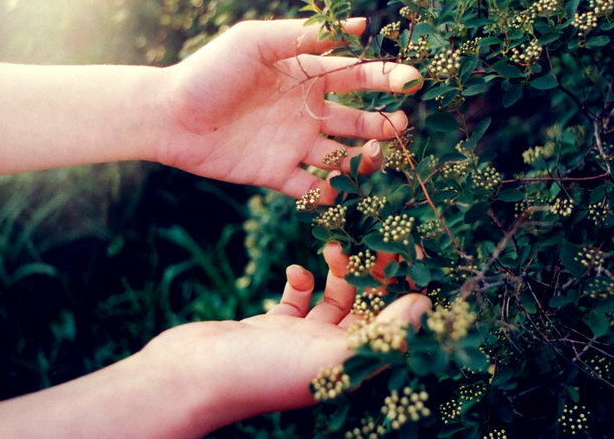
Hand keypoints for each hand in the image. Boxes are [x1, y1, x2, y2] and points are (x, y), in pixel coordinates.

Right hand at [138, 244, 430, 432]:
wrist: (188, 376)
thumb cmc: (258, 372)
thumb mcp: (329, 354)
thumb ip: (381, 334)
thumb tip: (425, 308)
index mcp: (350, 367)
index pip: (392, 324)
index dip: (404, 289)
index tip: (411, 253)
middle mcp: (330, 356)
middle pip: (367, 308)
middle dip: (373, 273)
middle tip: (375, 237)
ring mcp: (300, 342)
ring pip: (335, 299)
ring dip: (340, 270)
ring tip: (335, 246)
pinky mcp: (272, 328)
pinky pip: (297, 299)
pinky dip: (301, 280)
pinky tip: (297, 268)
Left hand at [158, 18, 421, 203]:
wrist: (170, 115)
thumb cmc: (211, 71)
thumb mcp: (256, 41)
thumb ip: (304, 37)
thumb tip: (359, 25)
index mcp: (306, 77)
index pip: (356, 77)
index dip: (386, 78)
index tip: (413, 81)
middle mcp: (306, 112)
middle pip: (358, 121)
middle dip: (383, 125)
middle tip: (399, 126)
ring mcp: (294, 145)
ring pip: (343, 157)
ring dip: (363, 159)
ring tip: (371, 155)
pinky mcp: (278, 175)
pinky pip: (313, 188)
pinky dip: (329, 192)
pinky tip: (336, 188)